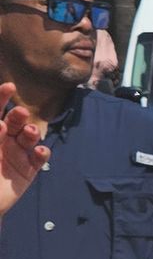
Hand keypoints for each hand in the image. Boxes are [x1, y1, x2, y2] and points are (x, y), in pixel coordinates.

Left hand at [0, 81, 48, 218]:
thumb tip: (1, 124)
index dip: (1, 97)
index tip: (9, 87)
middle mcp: (4, 140)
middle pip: (15, 121)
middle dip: (19, 115)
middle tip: (20, 114)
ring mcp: (17, 154)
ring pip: (29, 137)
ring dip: (32, 132)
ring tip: (31, 133)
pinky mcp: (28, 171)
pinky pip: (39, 159)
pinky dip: (42, 154)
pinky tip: (39, 153)